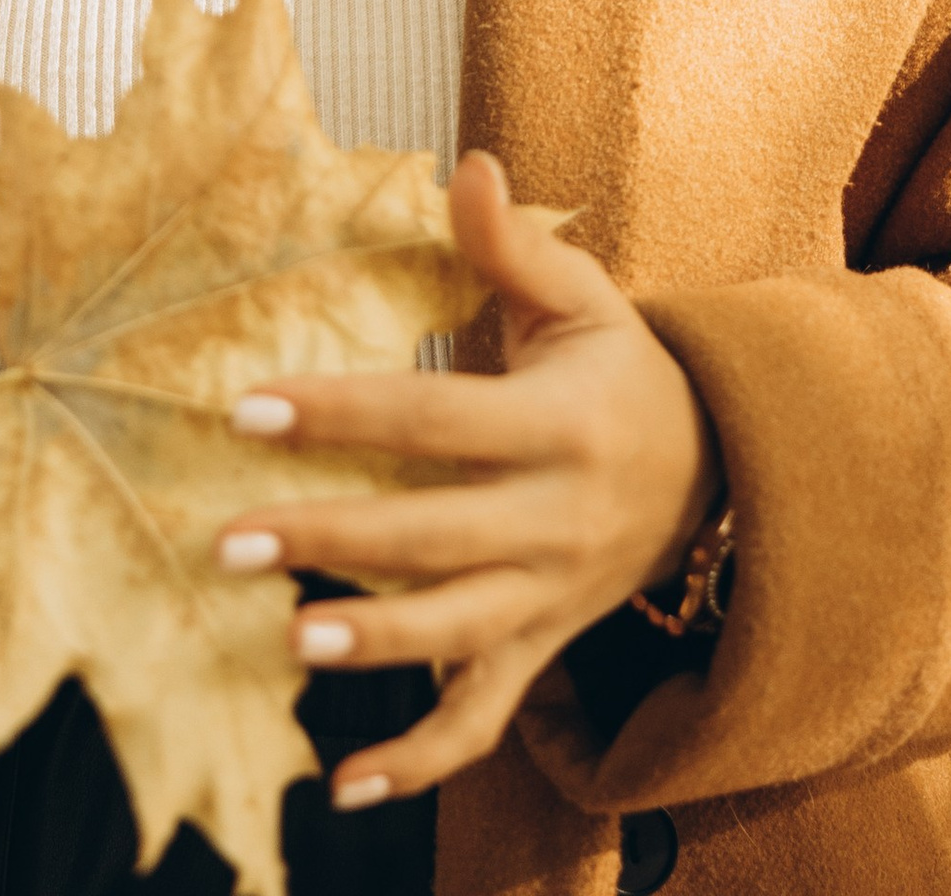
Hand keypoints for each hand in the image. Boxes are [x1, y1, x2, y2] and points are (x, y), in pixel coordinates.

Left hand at [214, 151, 718, 814]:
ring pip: (459, 637)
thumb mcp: (586, 300)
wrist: (722, 474)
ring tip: (287, 643)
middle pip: (435, 537)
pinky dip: (418, 762)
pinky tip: (342, 788)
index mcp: (560, 425)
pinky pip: (483, 721)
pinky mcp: (545, 649)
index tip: (247, 408)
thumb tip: (465, 161)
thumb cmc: (626, 369)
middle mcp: (558, 521)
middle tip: (228, 539)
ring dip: (374, 647)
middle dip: (330, 539)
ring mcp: (553, 598)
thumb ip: (514, 244)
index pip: (435, 419)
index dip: (343, 412)